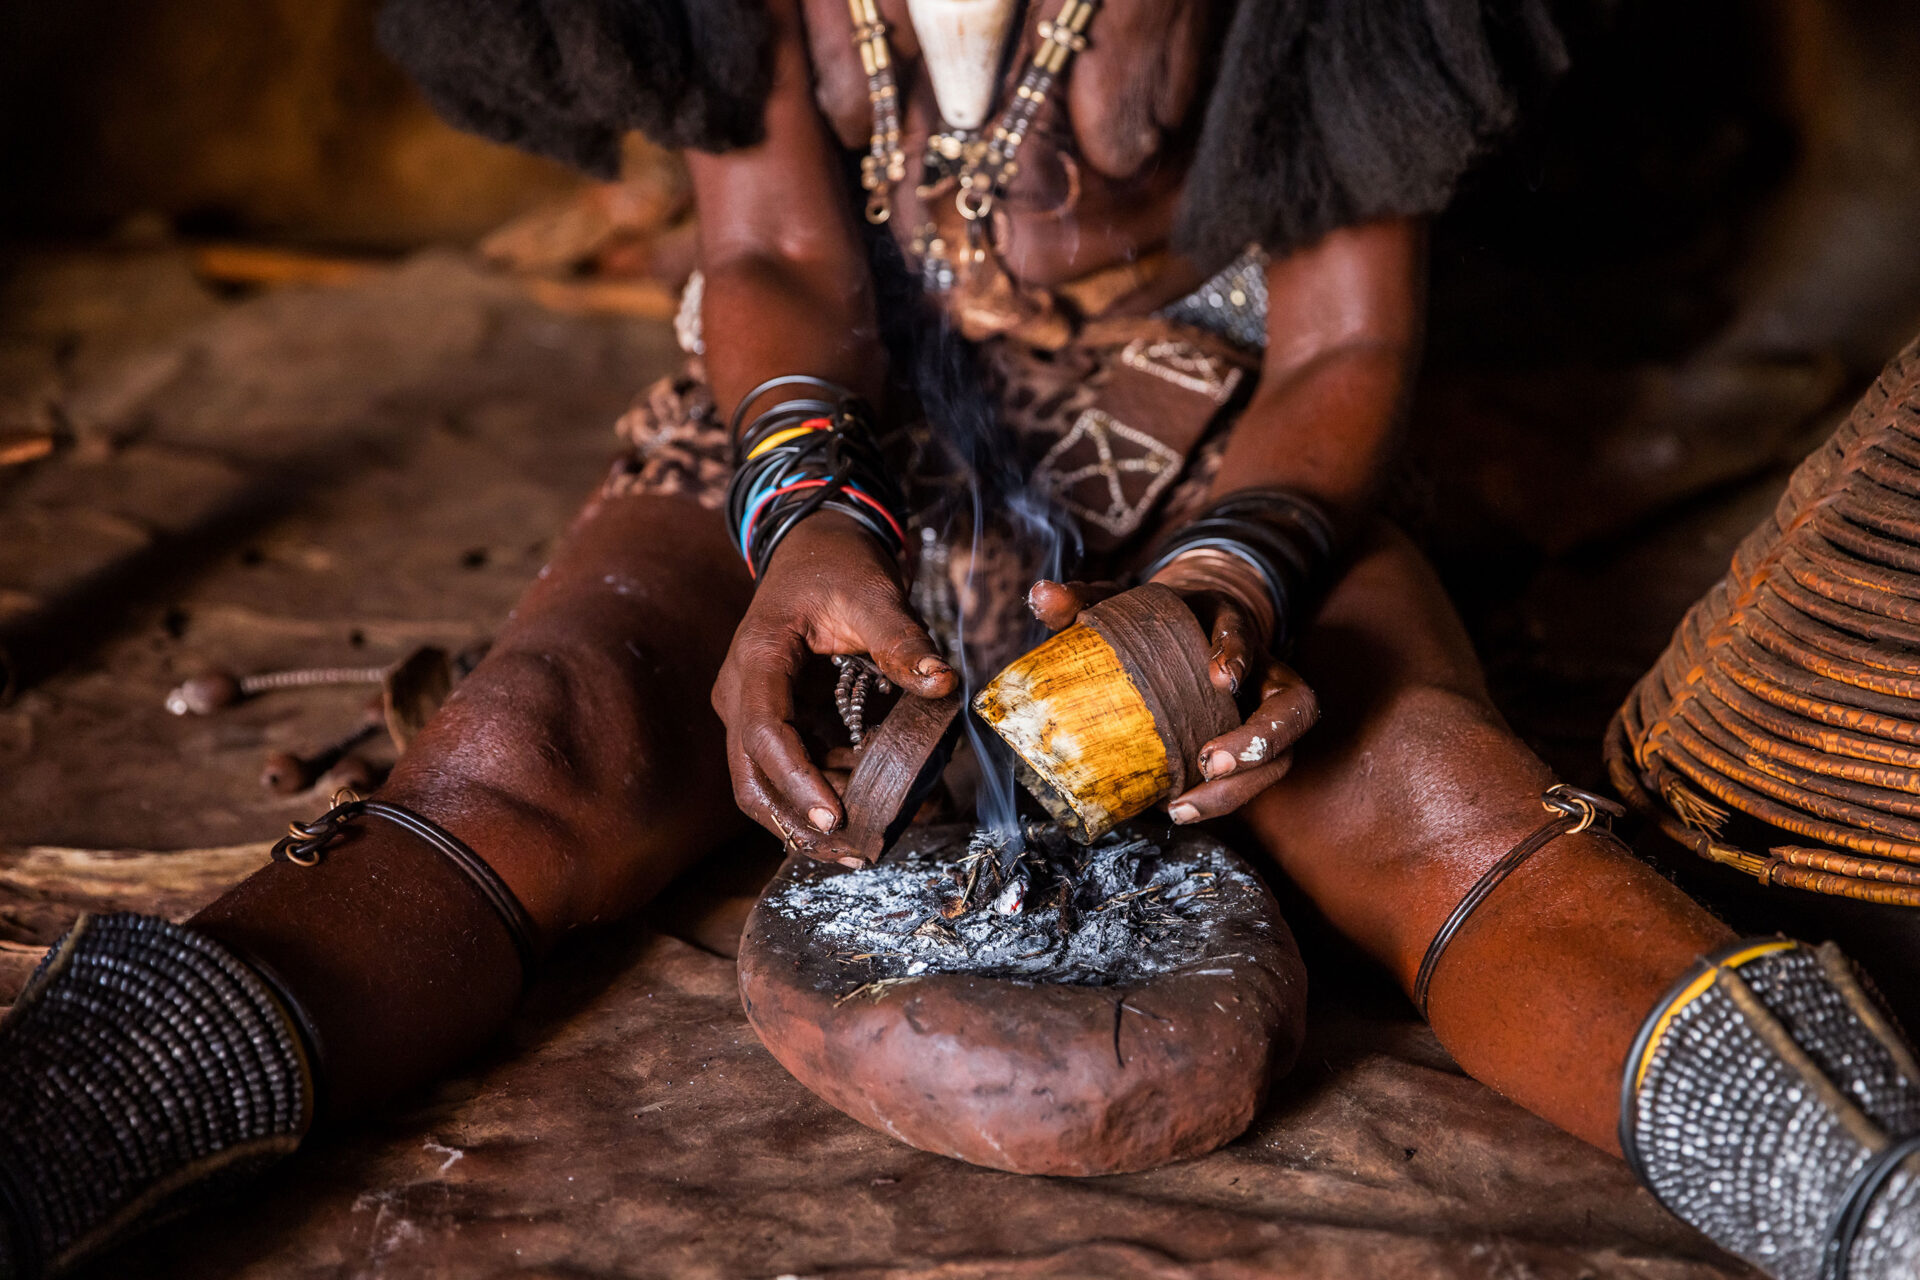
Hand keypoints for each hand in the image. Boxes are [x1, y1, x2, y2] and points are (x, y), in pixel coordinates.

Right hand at [713, 512, 956, 863]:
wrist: (815, 546)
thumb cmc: (838, 566)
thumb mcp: (873, 594)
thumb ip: (903, 640)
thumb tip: (942, 682)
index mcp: (757, 660)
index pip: (765, 735)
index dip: (797, 783)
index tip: (836, 818)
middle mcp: (741, 693)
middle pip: (752, 779)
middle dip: (799, 824)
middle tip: (856, 854)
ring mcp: (753, 710)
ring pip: (765, 784)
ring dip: (813, 818)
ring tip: (873, 840)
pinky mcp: (775, 720)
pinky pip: (792, 770)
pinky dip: (826, 792)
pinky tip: (872, 805)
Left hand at [1028, 568, 1317, 823]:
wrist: (1191, 626)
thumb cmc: (1156, 618)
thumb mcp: (1122, 602)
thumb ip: (1086, 599)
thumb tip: (1042, 596)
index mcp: (1229, 624)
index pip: (1247, 631)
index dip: (1239, 653)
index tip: (1221, 677)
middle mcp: (1264, 669)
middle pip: (1294, 706)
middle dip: (1261, 740)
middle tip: (1211, 762)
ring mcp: (1265, 710)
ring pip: (1284, 753)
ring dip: (1241, 787)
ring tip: (1185, 806)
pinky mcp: (1254, 747)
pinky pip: (1256, 778)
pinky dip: (1221, 799)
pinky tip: (1178, 810)